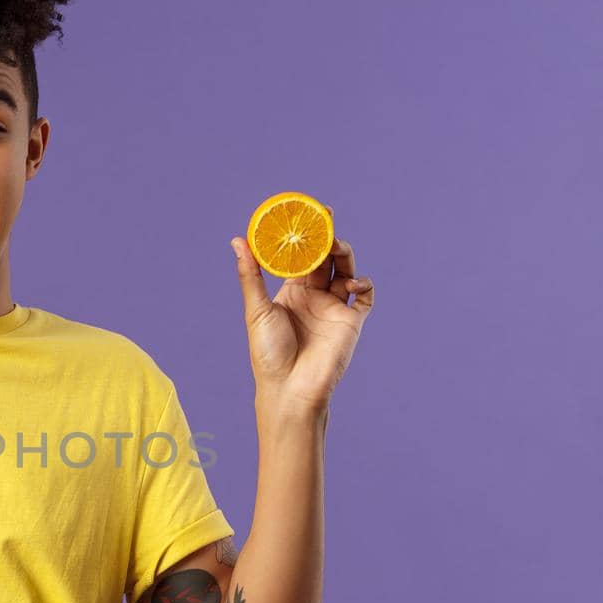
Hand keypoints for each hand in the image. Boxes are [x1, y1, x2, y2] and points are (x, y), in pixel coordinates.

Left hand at [230, 234, 374, 413]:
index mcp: (292, 292)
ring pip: (345, 270)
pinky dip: (363, 282)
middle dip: (326, 239)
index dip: (305, 237)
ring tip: (335, 247)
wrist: (290, 388)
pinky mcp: (351, 321)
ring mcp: (334, 308)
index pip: (302, 258)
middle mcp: (314, 297)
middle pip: (326, 259)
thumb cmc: (268, 353)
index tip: (306, 214)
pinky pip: (364, 296)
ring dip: (343, 255)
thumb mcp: (256, 309)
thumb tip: (238, 240)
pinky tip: (351, 281)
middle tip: (324, 221)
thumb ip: (251, 274)